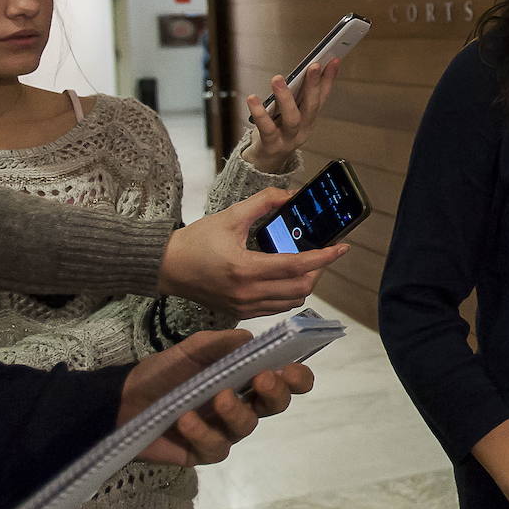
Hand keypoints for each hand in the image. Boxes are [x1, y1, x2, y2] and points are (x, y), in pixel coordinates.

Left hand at [119, 329, 314, 466]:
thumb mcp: (193, 349)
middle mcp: (242, 404)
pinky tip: (186, 419)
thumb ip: (223, 343)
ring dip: (237, 411)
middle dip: (276, 392)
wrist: (124, 399)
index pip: (285, 380)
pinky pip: (216, 446)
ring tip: (218, 398)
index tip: (290, 369)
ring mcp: (224, 430)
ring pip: (247, 426)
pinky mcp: (203, 451)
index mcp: (246, 378)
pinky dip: (203, 432)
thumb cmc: (165, 372)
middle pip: (276, 405)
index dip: (297, 377)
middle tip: (262, 380)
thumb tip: (253, 340)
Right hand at [159, 188, 348, 316]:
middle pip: (301, 289)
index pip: (297, 267)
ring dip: (305, 284)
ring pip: (292, 302)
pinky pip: (276, 308)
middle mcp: (247, 293)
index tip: (342, 248)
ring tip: (306, 265)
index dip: (325, 257)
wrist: (165, 268)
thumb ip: (264, 202)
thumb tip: (291, 195)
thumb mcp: (230, 216)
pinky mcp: (240, 312)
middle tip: (322, 254)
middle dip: (318, 271)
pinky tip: (286, 278)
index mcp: (246, 269)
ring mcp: (244, 307)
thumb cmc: (195, 242)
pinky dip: (289, 294)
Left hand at [243, 57, 339, 172]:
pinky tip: (252, 98)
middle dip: (314, 85)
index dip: (330, 79)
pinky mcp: (271, 144)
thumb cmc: (278, 130)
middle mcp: (304, 129)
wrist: (266, 160)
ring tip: (278, 79)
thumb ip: (299, 95)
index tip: (333, 60)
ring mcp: (289, 138)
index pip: (323, 96)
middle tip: (313, 66)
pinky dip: (259, 113)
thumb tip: (306, 70)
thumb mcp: (293, 112)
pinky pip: (266, 128)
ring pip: (292, 118)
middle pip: (312, 106)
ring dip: (286, 98)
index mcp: (310, 119)